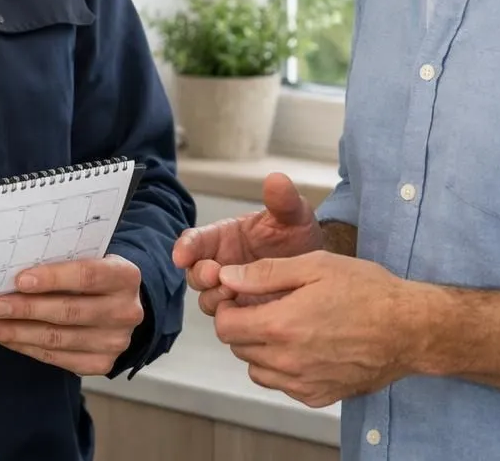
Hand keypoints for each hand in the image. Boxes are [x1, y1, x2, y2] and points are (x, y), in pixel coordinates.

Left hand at [0, 255, 144, 375]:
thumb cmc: (93, 276)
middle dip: (26, 309)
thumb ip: (62, 262)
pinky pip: (56, 358)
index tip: (19, 280)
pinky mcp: (101, 364)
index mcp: (125, 276)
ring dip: (17, 333)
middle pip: (69, 312)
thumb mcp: (88, 259)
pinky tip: (7, 338)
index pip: (87, 275)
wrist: (119, 306)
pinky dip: (27, 347)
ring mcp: (115, 341)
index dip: (52, 278)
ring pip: (58, 339)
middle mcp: (125, 311)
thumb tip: (13, 274)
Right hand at [171, 172, 321, 315]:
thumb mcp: (293, 216)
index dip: (185, 246)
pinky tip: (248, 315)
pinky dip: (232, 319)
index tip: (182, 255)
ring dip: (215, 298)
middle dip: (200, 274)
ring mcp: (230, 292)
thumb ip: (283, 200)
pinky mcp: (242, 315)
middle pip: (194, 274)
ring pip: (208, 300)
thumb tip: (276, 179)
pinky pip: (228, 321)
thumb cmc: (297, 236)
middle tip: (217, 274)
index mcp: (223, 238)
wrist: (318, 271)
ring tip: (235, 294)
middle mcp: (220, 265)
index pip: (195, 240)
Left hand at [211, 252, 423, 407]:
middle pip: (239, 347)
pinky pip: (283, 385)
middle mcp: (287, 361)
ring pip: (258, 370)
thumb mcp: (315, 266)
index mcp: (281, 325)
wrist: (410, 329)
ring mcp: (303, 383)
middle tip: (269, 306)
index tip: (243, 296)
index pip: (225, 326)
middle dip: (244, 325)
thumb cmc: (367, 291)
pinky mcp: (319, 396)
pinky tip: (305, 347)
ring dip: (261, 348)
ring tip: (288, 326)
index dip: (229, 307)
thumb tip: (227, 277)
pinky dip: (284, 368)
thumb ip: (265, 273)